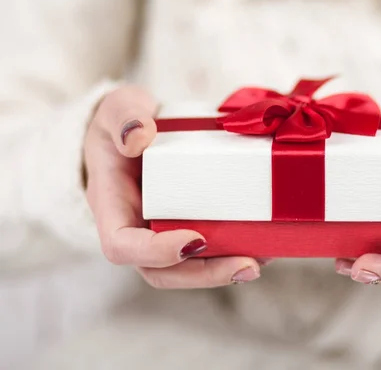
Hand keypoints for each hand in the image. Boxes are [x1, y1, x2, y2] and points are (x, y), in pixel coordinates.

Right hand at [84, 86, 262, 287]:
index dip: (155, 253)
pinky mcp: (186, 224)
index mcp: (112, 206)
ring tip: (264, 258)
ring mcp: (162, 231)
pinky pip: (207, 250)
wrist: (135, 128)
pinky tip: (266, 244)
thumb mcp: (116, 107)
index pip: (121, 246)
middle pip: (162, 272)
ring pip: (188, 268)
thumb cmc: (119, 121)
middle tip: (248, 265)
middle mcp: (136, 228)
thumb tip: (139, 136)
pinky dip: (235, 250)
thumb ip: (123, 117)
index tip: (195, 239)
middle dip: (205, 275)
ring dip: (225, 270)